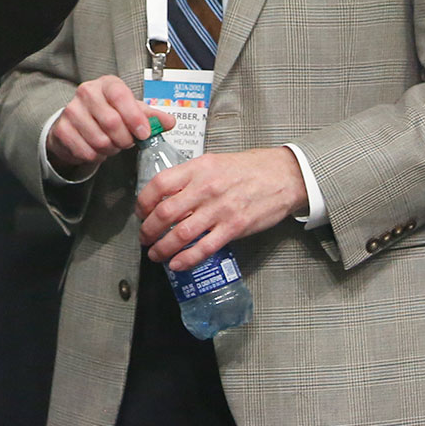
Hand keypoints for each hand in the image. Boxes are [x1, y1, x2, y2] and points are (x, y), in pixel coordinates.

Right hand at [46, 75, 177, 170]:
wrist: (77, 124)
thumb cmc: (108, 113)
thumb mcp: (132, 110)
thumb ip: (152, 116)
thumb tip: (169, 122)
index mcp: (107, 84)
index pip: (121, 96)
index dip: (135, 117)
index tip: (144, 133)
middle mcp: (86, 92)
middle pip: (112, 122)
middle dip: (124, 139)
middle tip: (126, 141)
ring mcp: (71, 110)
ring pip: (100, 140)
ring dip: (111, 149)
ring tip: (111, 144)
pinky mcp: (62, 129)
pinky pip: (86, 151)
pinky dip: (96, 156)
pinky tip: (97, 148)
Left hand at [138, 146, 307, 270]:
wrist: (284, 176)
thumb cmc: (249, 168)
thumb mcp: (214, 162)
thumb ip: (190, 177)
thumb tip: (166, 194)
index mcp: (198, 168)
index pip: (159, 184)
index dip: (144, 202)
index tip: (141, 212)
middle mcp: (206, 188)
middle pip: (165, 213)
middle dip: (148, 230)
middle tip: (144, 238)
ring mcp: (220, 209)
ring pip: (181, 234)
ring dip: (163, 248)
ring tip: (156, 254)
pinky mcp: (234, 227)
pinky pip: (204, 248)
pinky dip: (186, 259)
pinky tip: (176, 264)